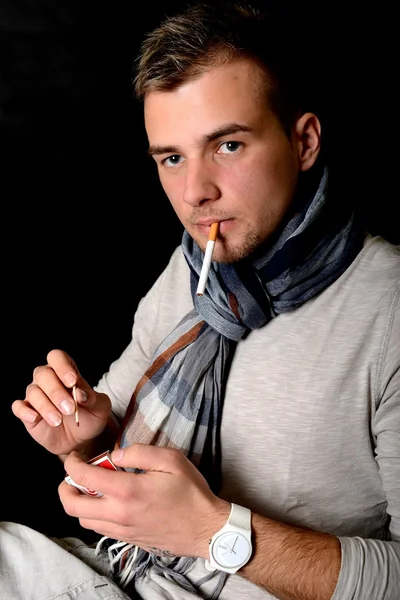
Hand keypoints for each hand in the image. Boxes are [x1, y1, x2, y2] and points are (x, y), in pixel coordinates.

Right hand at [11, 349, 110, 455]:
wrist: (82, 439)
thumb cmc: (91, 417)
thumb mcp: (100, 407)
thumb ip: (93, 398)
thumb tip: (79, 393)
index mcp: (65, 371)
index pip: (57, 357)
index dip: (63, 367)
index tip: (72, 382)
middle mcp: (48, 379)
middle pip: (43, 373)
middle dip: (56, 391)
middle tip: (70, 409)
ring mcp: (36, 395)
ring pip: (33, 391)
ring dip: (46, 406)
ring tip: (59, 421)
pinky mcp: (27, 412)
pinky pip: (18, 407)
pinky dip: (25, 411)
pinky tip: (36, 418)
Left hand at [59, 444, 229, 558]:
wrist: (205, 528)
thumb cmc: (190, 492)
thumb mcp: (171, 459)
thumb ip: (139, 453)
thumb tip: (114, 456)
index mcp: (127, 491)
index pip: (83, 478)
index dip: (72, 464)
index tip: (74, 456)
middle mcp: (119, 514)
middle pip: (73, 506)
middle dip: (65, 488)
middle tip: (73, 474)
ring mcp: (122, 530)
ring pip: (83, 520)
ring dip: (78, 502)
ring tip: (89, 487)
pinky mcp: (128, 539)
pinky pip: (99, 528)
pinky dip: (92, 514)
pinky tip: (106, 501)